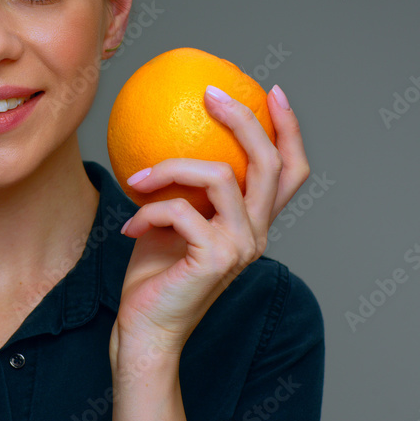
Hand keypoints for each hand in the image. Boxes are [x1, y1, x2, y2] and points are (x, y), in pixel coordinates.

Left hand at [109, 84, 310, 364]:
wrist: (146, 329)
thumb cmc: (154, 274)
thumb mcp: (171, 218)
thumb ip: (182, 186)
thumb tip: (161, 133)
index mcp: (253, 222)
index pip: (289, 171)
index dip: (289, 130)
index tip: (273, 91)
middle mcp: (257, 233)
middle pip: (270, 163)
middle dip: (244, 120)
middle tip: (210, 93)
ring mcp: (241, 246)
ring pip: (220, 176)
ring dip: (169, 169)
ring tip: (136, 179)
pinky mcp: (215, 258)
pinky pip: (181, 209)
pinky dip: (149, 211)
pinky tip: (130, 226)